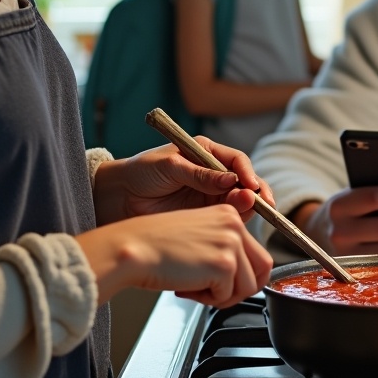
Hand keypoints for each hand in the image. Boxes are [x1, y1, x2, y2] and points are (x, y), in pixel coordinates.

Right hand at [77, 205, 273, 307]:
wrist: (134, 248)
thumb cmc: (156, 246)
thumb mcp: (199, 237)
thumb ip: (224, 250)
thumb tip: (246, 278)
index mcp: (229, 214)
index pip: (259, 254)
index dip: (244, 276)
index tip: (226, 284)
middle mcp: (234, 225)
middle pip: (262, 270)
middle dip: (240, 289)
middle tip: (215, 294)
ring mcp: (231, 243)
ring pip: (248, 287)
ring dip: (222, 296)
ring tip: (196, 288)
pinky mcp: (224, 264)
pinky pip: (227, 296)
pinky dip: (207, 300)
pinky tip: (187, 287)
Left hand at [92, 138, 273, 223]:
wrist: (120, 197)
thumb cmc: (141, 172)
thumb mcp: (170, 167)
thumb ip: (199, 174)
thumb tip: (230, 180)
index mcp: (206, 153)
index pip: (236, 161)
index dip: (247, 173)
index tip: (251, 186)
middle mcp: (213, 174)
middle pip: (244, 182)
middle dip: (254, 192)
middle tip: (258, 203)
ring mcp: (210, 195)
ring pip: (239, 201)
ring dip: (247, 206)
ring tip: (246, 209)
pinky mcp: (205, 215)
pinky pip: (227, 217)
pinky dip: (235, 221)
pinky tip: (236, 224)